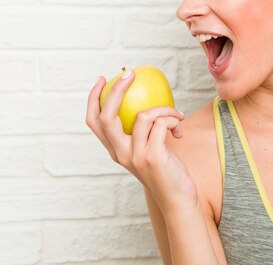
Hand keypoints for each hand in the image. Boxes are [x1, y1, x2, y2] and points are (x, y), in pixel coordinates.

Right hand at [85, 71, 198, 210]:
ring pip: (144, 115)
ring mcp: (135, 155)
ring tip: (177, 116)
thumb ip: (143, 131)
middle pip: (107, 116)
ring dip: (164, 109)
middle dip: (117, 90)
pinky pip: (161, 124)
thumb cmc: (167, 170)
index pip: (93, 122)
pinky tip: (179, 127)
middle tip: (130, 74)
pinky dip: (172, 119)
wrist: (178, 198)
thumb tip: (148, 98)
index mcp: (115, 150)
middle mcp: (120, 153)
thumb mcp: (149, 148)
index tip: (102, 79)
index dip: (93, 98)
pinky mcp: (152, 156)